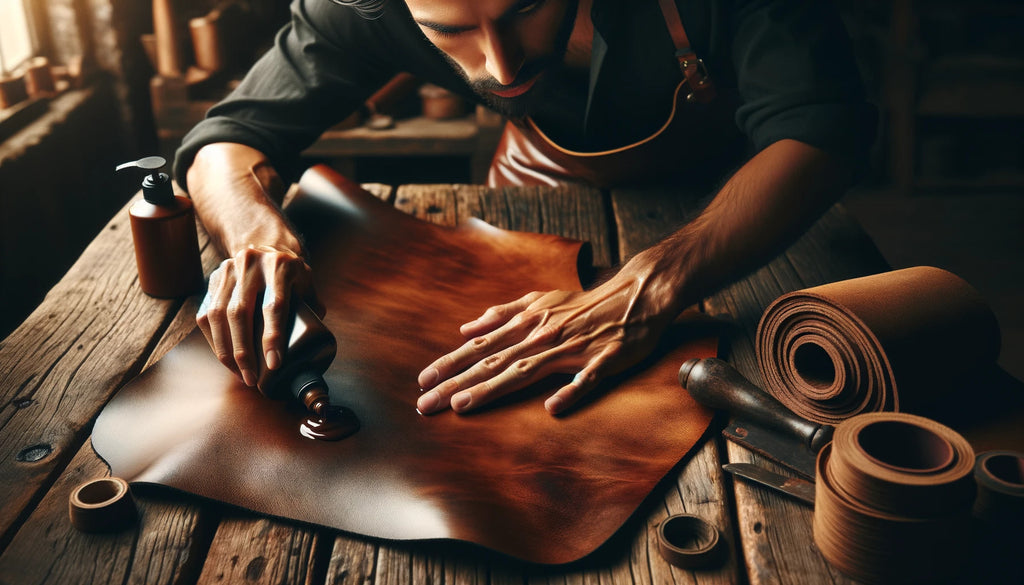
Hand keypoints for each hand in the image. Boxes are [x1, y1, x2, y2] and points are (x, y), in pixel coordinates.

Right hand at [197, 244, 320, 386]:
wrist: (265, 245)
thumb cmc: (290, 273)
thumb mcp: (306, 283)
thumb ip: (311, 308)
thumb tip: (313, 343)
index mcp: (280, 266)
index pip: (275, 305)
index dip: (273, 337)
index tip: (274, 364)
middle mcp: (250, 264)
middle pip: (240, 313)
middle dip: (244, 351)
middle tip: (252, 378)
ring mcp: (228, 270)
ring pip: (219, 315)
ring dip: (227, 350)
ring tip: (238, 373)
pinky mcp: (214, 279)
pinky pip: (207, 314)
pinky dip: (214, 340)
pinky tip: (225, 357)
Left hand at [415, 271, 672, 415]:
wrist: (635, 295)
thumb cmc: (584, 302)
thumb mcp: (540, 300)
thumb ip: (503, 314)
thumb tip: (466, 327)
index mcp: (528, 324)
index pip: (481, 348)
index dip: (450, 364)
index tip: (422, 382)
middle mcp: (543, 336)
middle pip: (493, 363)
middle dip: (456, 384)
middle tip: (424, 405)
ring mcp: (573, 349)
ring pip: (527, 371)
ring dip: (492, 388)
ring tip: (462, 406)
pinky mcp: (604, 360)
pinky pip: (586, 379)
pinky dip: (570, 392)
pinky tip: (552, 408)